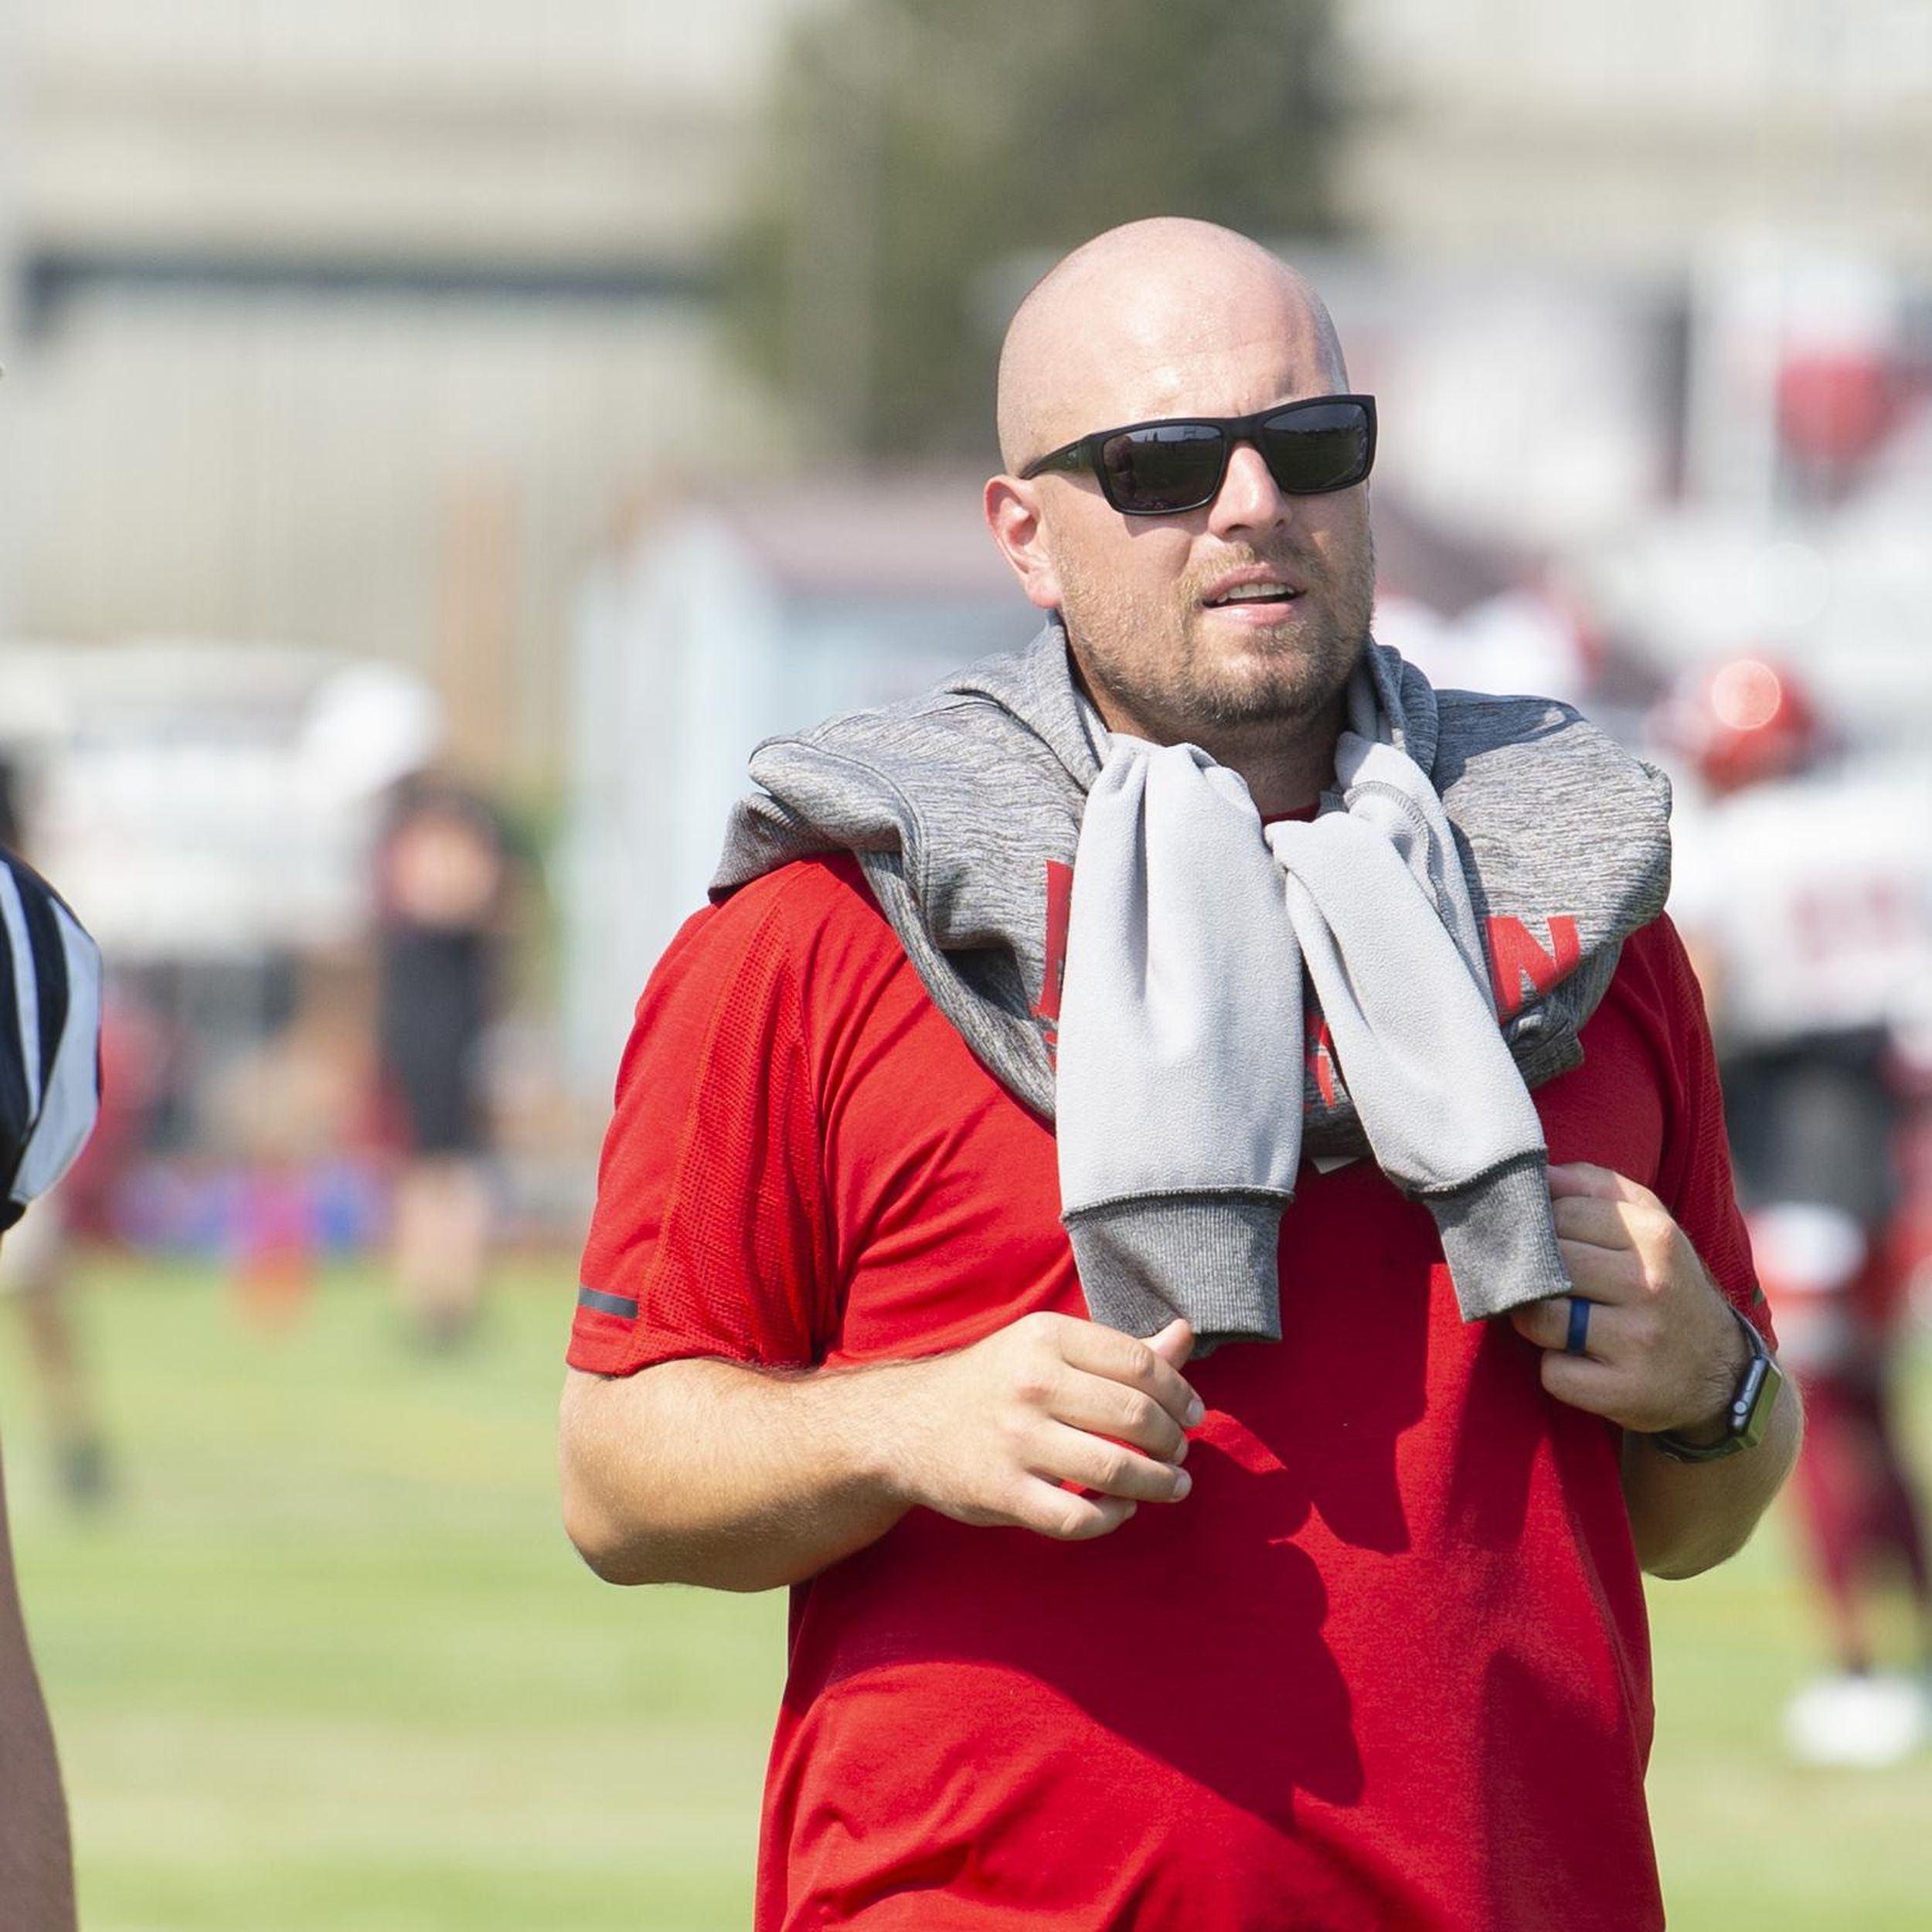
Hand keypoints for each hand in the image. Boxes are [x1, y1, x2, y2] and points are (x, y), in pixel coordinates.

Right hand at [879, 1311, 1201, 1541]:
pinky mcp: (1002, 1492)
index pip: (1139, 1363)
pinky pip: (1078, 1519)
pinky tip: (1123, 1509)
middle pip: (1135, 1416)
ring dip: (1159, 1484)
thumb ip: (1119, 1348)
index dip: (1180, 1393)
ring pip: (1115, 1470)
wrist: (906, 1424)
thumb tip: (1185, 1336)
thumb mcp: (1047, 1348)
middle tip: (1181, 1452)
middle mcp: (1032, 1383)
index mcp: (1046, 1336)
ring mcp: (1016, 1440)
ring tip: (1173, 1485)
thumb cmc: (993, 1382)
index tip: (1194, 1413)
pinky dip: (1113, 1518)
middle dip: (1174, 1441)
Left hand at [1508, 1163, 1747, 1437]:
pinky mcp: (1624, 1392)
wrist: (1719, 1373)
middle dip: (1533, 1276)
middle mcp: (1650, 1285)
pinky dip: (1557, 1370)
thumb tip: (1537, 1172)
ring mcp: (1639, 1341)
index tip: (1549, 1244)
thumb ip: (1593, 1186)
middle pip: (1544, 1265)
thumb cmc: (1663, 1283)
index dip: (1542, 1230)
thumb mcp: (1648, 1223)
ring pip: (1538, 1318)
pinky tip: (1584, 1364)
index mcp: (1656, 1236)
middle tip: (1551, 1288)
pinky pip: (1553, 1373)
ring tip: (1563, 1322)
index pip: (1559, 1214)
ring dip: (1536, 1323)